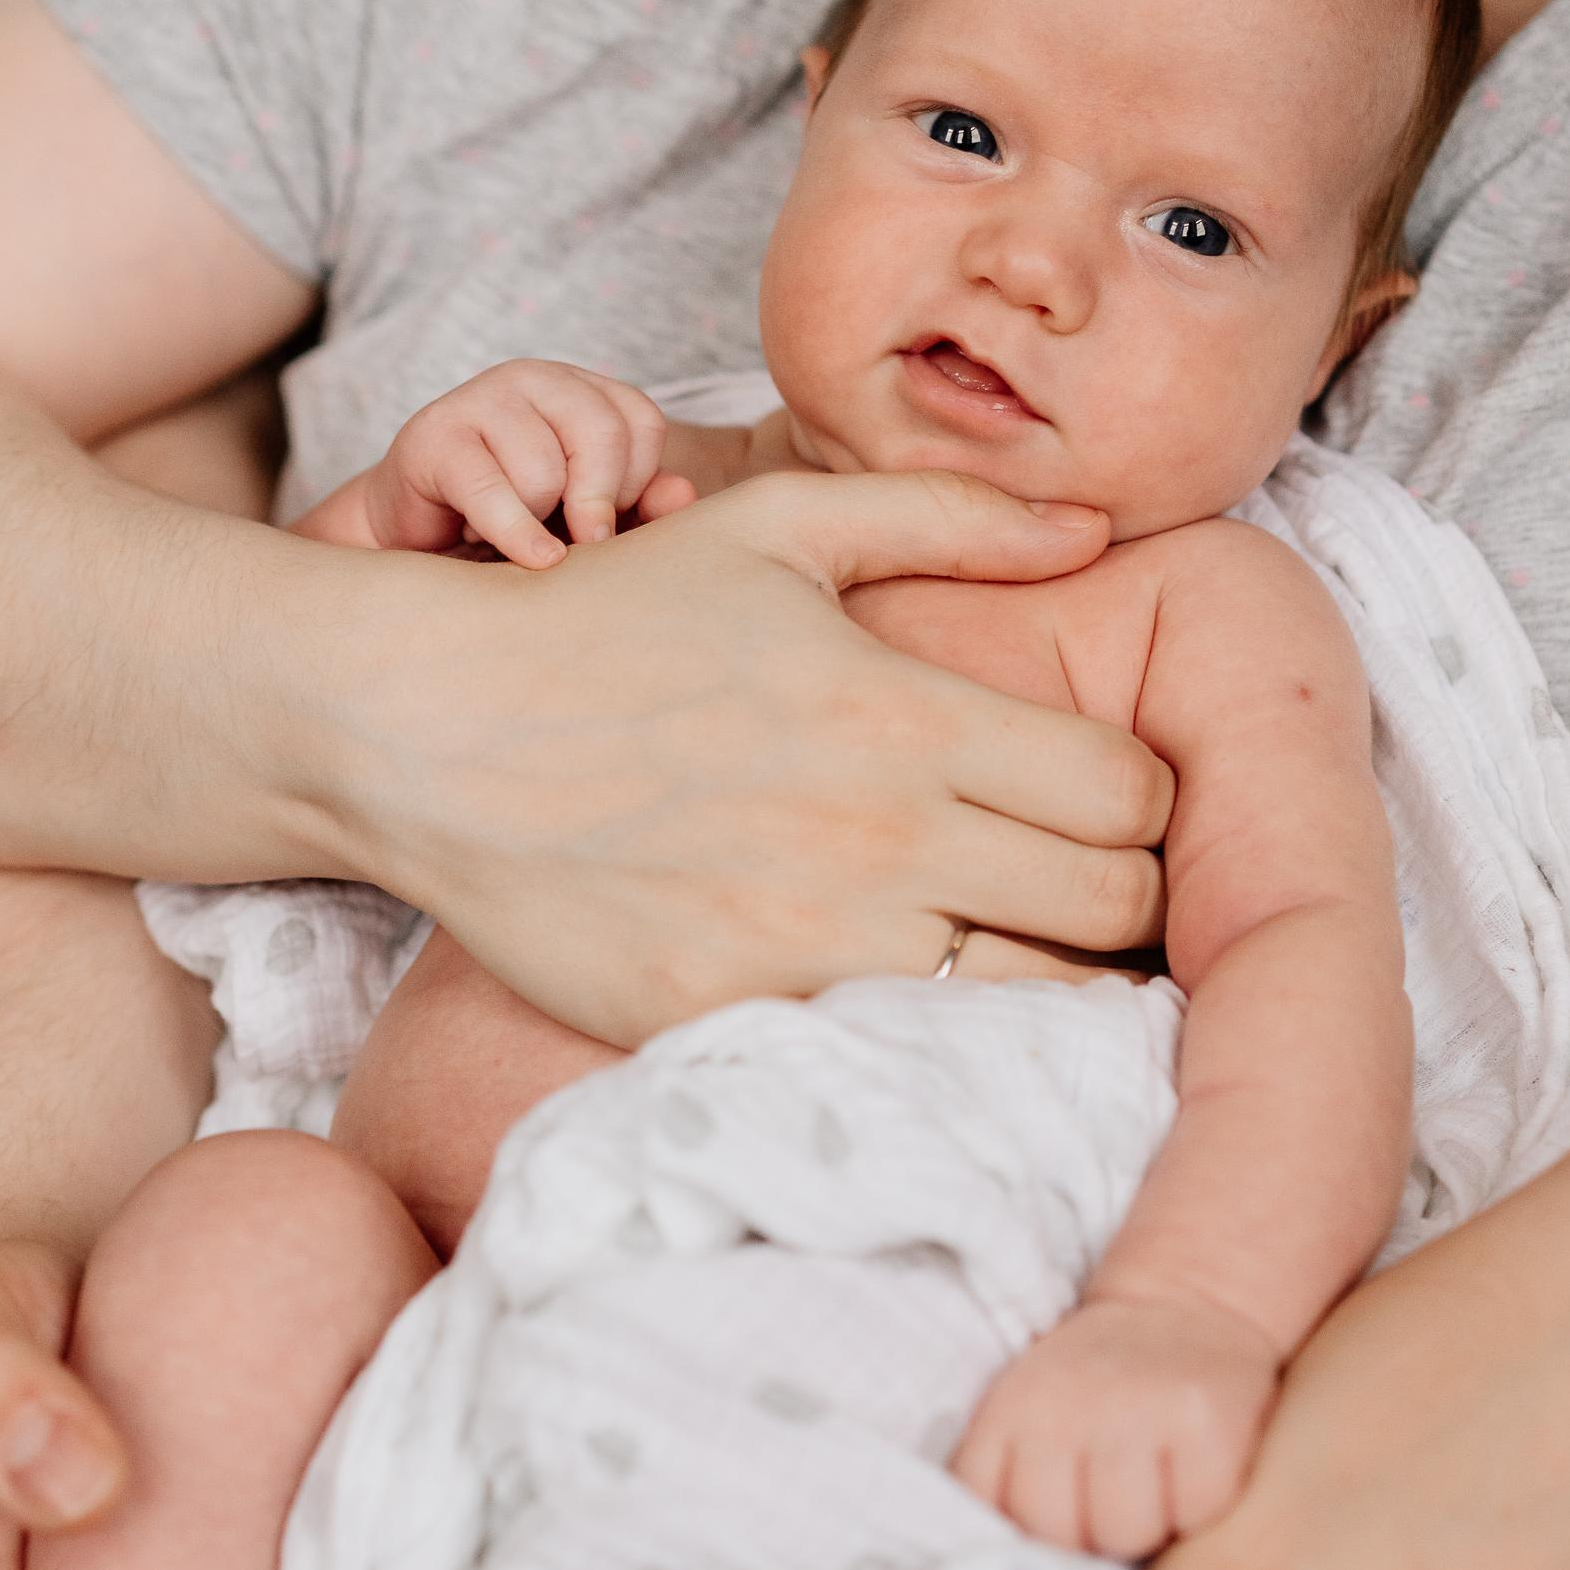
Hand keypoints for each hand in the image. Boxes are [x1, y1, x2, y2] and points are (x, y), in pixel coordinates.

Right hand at [297, 362, 696, 566]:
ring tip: (516, 527)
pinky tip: (531, 558)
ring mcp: (481, 399)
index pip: (640, 421)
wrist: (419, 536)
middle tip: (584, 541)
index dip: (637, 482)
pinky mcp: (436, 437)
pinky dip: (518, 535)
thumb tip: (682, 497)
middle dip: (600, 502)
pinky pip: (494, 492)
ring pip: (547, 471)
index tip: (609, 518)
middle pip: (602, 433)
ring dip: (539, 521)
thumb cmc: (514, 522)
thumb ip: (640, 505)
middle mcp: (533, 379)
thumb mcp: (586, 515)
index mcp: (578, 389)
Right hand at [344, 466, 1167, 1045]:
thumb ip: (946, 518)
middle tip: (1063, 879)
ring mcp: (810, 944)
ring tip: (989, 937)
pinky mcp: (737, 1019)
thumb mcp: (773, 529)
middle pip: (1115, 909)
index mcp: (907, 717)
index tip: (1093, 800)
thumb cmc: (606, 624)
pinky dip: (919, 1029)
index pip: (1134, 795)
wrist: (429, 734)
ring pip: (1029, 999)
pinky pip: (897, 1052)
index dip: (1140, 801)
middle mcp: (881, 839)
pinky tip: (886, 982)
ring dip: (1035, 971)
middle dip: (1117, 894)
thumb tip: (1097, 530)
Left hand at [954, 1297, 1279, 1557]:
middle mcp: (1067, 1408)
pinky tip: (1199, 1471)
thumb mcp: (1032, 1406)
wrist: (1192, 1305)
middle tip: (1116, 1494)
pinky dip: (1203, 1509)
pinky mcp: (1206, 1424)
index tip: (1056, 1510)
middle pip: (1057, 1534)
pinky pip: (1194, 1516)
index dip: (1023, 1529)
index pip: (987, 1509)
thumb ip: (1009, 1474)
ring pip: (1125, 1534)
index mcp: (1014, 1409)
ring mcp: (1137, 1412)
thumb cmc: (1107, 1380)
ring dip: (1149, 1526)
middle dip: (1089, 1533)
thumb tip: (1013, 1566)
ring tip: (1159, 1484)